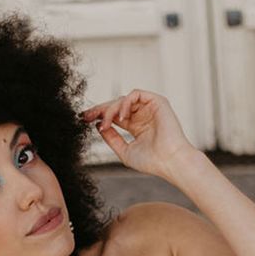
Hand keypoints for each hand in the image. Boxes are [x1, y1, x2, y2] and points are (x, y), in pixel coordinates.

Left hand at [80, 89, 195, 178]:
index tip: (84, 119)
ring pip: (123, 100)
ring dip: (110, 110)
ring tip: (105, 124)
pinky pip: (135, 94)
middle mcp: (143, 115)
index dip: (99, 116)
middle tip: (86, 115)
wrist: (170, 162)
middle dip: (100, 109)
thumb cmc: (152, 161)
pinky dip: (125, 103)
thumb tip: (99, 127)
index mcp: (137, 127)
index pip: (115, 116)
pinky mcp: (157, 101)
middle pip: (116, 105)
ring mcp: (150, 108)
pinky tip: (121, 117)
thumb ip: (112, 139)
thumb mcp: (125, 151)